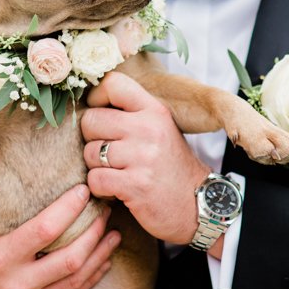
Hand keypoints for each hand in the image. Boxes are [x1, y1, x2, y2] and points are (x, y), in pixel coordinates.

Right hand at [0, 145, 120, 288]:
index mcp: (0, 258)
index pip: (44, 231)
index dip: (68, 209)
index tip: (84, 190)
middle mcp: (17, 285)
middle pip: (69, 259)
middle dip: (93, 232)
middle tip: (105, 209)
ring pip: (75, 280)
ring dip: (99, 255)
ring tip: (113, 232)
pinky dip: (91, 277)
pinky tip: (103, 260)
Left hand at [82, 71, 208, 245]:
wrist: (198, 205)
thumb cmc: (171, 166)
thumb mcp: (160, 128)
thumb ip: (132, 113)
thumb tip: (91, 102)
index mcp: (154, 111)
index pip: (112, 84)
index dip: (96, 98)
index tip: (99, 114)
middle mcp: (149, 129)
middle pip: (91, 120)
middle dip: (93, 139)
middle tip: (109, 152)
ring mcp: (142, 157)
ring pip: (90, 153)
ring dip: (96, 167)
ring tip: (117, 172)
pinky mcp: (135, 185)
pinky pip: (95, 180)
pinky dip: (100, 188)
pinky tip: (116, 189)